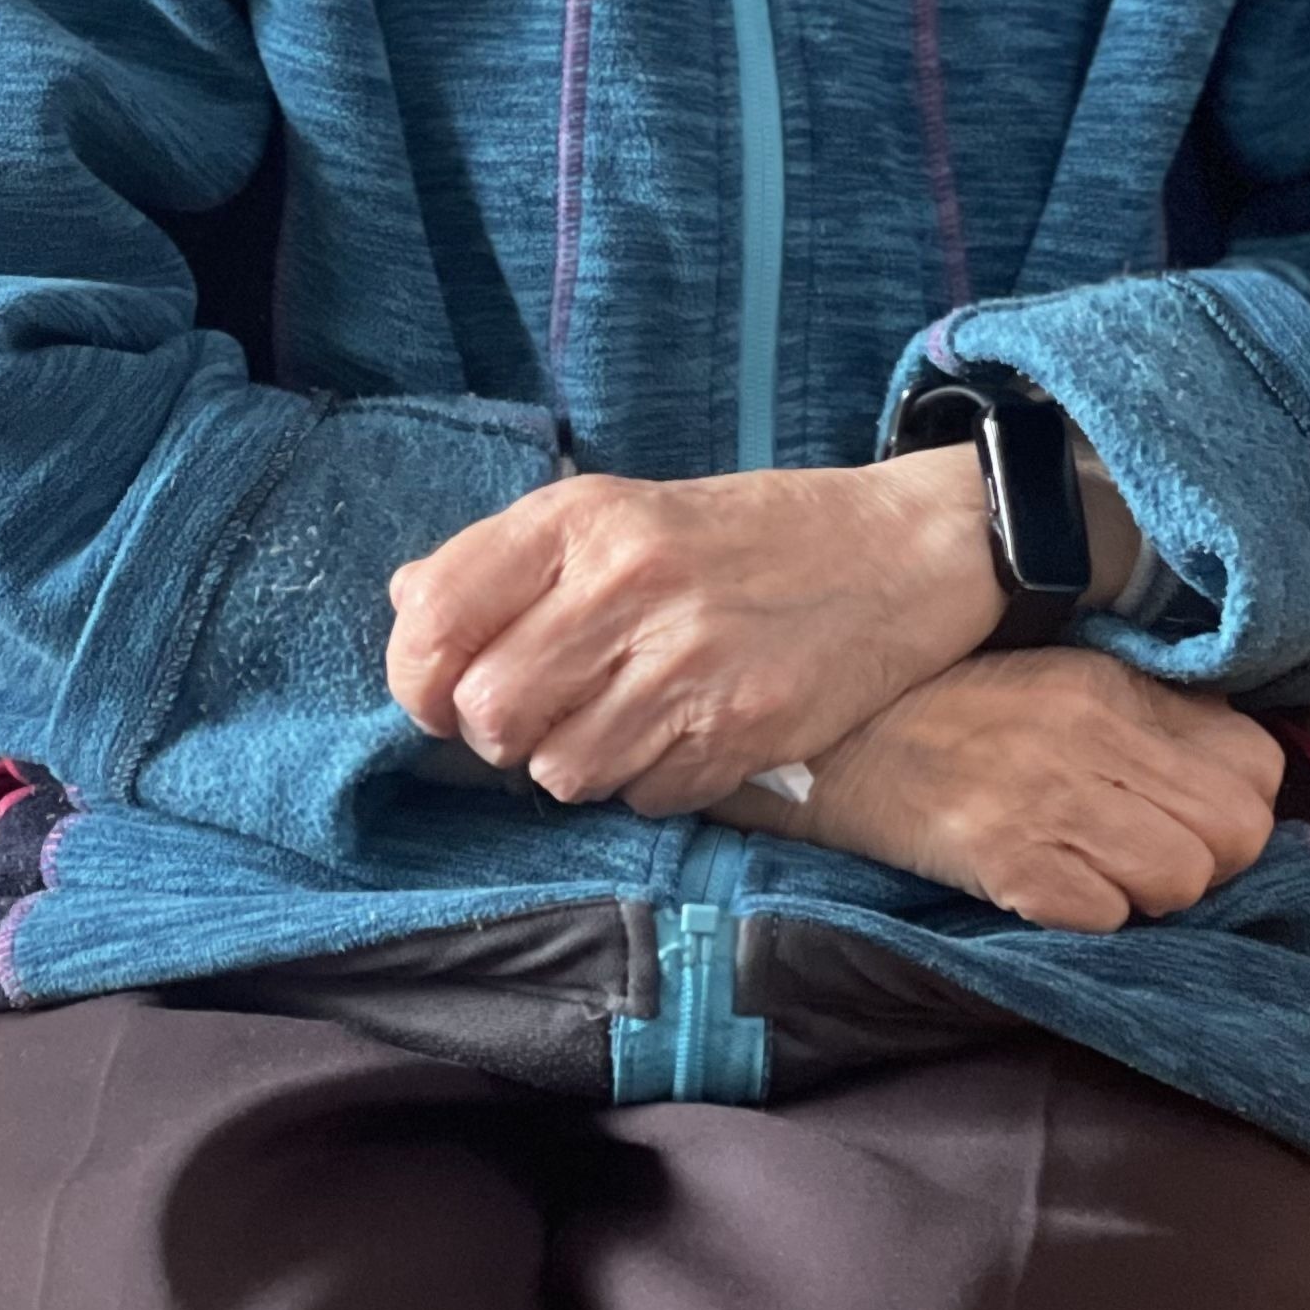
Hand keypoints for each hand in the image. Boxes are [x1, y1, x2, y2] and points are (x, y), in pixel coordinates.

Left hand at [385, 450, 1000, 814]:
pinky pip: (641, 798)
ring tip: (625, 718)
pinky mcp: (739, 730)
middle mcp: (625, 584)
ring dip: (576, 763)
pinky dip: (649, 784)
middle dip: (500, 733)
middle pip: (487, 713)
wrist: (900, 551)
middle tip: (545, 712)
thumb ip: (513, 559)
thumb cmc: (747, 536)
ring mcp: (685, 662)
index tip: (446, 689)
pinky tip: (686, 732)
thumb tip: (409, 607)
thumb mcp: (623, 510)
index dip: (420, 676)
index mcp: (582, 520)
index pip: (434, 620)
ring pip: (558, 772)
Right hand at [715, 648, 1286, 932]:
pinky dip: (1088, 915)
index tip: (1191, 804)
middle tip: (1149, 847)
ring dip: (1152, 891)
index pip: (1258, 763)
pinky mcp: (1012, 867)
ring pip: (1184, 883)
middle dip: (1210, 856)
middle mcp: (1094, 738)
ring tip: (1098, 868)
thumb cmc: (948, 709)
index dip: (1236, 797)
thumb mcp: (1059, 675)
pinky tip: (1049, 886)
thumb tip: (1229, 766)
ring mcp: (1054, 803)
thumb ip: (1146, 709)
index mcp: (1112, 687)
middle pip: (1238, 833)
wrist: (831, 742)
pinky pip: (1106, 919)